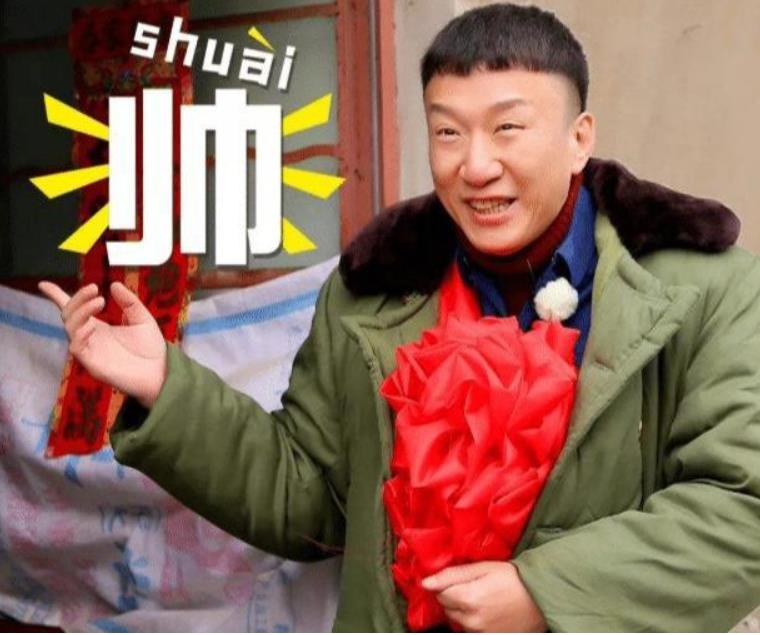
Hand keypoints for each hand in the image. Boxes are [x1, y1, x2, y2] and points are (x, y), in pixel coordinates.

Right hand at [38, 281, 166, 407]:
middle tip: (94, 288)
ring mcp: (89, 350)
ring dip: (81, 311)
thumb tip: (114, 284)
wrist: (161, 372)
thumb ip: (129, 302)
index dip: (57, 297)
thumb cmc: (151, 349)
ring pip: (70, 327)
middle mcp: (90, 337)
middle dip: (77, 298)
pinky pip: (76, 347)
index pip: (74, 310)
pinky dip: (80, 333)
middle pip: (69, 314)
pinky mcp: (91, 364)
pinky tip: (92, 326)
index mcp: (99, 327)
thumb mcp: (142, 318)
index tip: (43, 284)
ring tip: (100, 301)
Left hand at [421, 561, 546, 631]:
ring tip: (481, 598)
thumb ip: (452, 575)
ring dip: (463, 610)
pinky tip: (486, 611)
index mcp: (468, 599)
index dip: (447, 584)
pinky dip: (473, 621)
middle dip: (453, 596)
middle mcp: (471, 620)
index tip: (459, 579)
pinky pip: (470, 630)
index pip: (440, 593)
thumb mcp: (483, 568)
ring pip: (458, 620)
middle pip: (447, 608)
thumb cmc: (512, 579)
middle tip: (472, 586)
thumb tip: (426, 582)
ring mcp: (480, 632)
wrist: (540, 598)